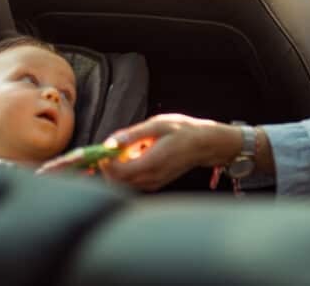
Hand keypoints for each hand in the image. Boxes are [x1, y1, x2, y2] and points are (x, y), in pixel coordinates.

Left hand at [98, 114, 238, 191]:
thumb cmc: (183, 131)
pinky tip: (139, 155)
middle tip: (115, 146)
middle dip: (109, 165)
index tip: (104, 148)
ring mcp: (153, 184)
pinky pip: (133, 182)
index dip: (105, 162)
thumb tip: (110, 142)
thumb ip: (133, 134)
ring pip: (123, 182)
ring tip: (132, 148)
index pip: (117, 172)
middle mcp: (151, 178)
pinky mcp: (154, 184)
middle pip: (116, 180)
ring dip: (119, 167)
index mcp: (152, 163)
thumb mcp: (158, 125)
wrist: (204, 145)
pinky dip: (128, 170)